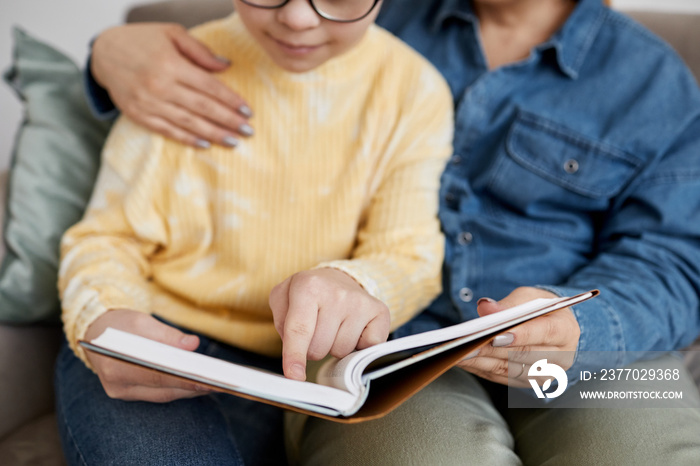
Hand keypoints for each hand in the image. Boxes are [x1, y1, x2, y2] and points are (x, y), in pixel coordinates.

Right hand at [83, 309, 209, 401]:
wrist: (96, 332)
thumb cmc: (120, 324)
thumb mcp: (142, 321)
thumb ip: (168, 335)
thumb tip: (193, 345)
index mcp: (116, 365)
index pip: (157, 376)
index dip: (184, 378)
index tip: (208, 378)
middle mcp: (117, 385)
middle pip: (162, 390)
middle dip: (192, 386)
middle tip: (220, 383)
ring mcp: (121, 392)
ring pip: (163, 395)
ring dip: (189, 390)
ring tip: (215, 383)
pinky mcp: (129, 394)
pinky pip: (158, 394)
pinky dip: (178, 388)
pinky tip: (197, 383)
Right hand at [91, 23, 253, 146]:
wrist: (103, 53)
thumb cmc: (141, 40)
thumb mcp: (171, 34)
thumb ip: (200, 51)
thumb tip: (227, 66)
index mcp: (171, 64)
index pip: (209, 87)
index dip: (231, 100)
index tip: (248, 111)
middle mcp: (160, 86)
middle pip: (202, 107)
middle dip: (228, 121)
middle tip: (248, 131)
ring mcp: (148, 103)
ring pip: (188, 123)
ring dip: (213, 134)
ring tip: (234, 141)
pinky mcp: (139, 115)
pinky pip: (168, 131)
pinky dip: (187, 139)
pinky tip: (205, 144)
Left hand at [269, 268, 390, 380]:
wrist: (338, 279)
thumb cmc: (308, 294)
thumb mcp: (283, 298)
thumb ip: (282, 325)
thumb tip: (295, 359)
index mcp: (308, 286)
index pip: (299, 329)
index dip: (295, 355)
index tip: (294, 376)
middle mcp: (337, 293)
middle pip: (319, 348)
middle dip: (313, 348)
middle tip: (316, 329)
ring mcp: (360, 303)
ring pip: (341, 351)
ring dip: (334, 346)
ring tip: (334, 326)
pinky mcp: (380, 312)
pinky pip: (366, 349)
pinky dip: (358, 346)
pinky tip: (353, 329)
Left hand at [457, 287, 579, 386]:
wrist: (554, 329)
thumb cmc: (538, 309)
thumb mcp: (528, 297)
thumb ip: (508, 304)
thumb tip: (485, 307)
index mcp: (566, 330)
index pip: (544, 333)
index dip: (519, 335)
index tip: (494, 335)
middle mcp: (560, 357)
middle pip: (523, 355)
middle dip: (491, 350)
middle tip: (465, 344)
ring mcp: (545, 375)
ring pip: (509, 370)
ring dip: (481, 362)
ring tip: (457, 353)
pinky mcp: (527, 384)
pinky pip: (501, 378)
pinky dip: (480, 369)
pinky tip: (462, 360)